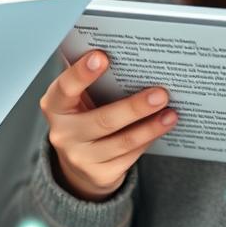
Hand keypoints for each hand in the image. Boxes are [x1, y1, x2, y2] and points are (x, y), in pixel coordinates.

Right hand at [39, 50, 177, 200]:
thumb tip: (125, 51)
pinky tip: (162, 126)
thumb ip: (91, 77)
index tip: (102, 56)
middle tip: (160, 93)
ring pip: (122, 142)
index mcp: (55, 105)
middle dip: (134, 107)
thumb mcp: (78, 96)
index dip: (82, 73)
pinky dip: (148, 139)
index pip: (65, 88)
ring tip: (170, 113)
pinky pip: (130, 156)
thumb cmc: (82, 113)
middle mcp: (63, 134)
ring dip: (150, 126)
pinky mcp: (100, 175)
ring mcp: (81, 158)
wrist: (78, 159)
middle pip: (102, 120)